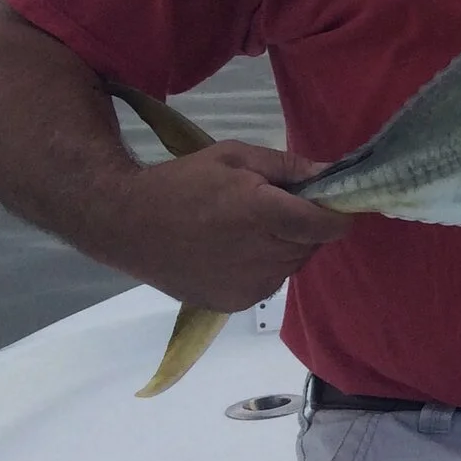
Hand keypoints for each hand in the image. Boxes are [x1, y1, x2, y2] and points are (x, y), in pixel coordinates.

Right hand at [113, 140, 353, 311]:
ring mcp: (249, 285)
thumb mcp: (235, 157)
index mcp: (264, 215)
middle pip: (311, 245)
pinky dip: (264, 268)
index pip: (327, 225)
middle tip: (274, 209)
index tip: (327, 202)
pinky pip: (269, 283)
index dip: (334, 213)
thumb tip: (331, 174)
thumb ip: (288, 166)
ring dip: (285, 248)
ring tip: (249, 230)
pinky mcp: (234, 303)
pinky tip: (235, 252)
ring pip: (292, 265)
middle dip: (304, 226)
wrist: (126, 224)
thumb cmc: (182, 182)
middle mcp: (262, 256)